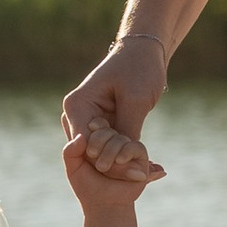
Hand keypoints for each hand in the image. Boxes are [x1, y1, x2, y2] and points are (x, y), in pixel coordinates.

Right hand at [62, 29, 167, 178]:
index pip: (86, 146)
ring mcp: (88, 119)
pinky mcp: (102, 123)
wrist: (144, 50)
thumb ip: (126, 131)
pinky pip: (111, 145)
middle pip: (92, 153)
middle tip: (145, 176)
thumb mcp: (135, 100)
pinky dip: (127, 153)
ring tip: (149, 173)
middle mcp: (77, 115)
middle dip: (117, 165)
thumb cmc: (139, 68)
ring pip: (102, 152)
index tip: (136, 173)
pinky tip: (148, 165)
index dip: (110, 162)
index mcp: (77, 106)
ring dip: (123, 161)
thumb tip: (122, 161)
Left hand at [63, 130, 161, 212]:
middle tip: (92, 156)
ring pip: (120, 138)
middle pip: (107, 129)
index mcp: (97, 140)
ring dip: (110, 151)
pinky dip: (126, 152)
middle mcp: (113, 141)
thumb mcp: (73, 168)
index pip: (97, 123)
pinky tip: (119, 160)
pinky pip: (135, 146)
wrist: (105, 205)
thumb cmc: (87, 186)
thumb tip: (81, 137)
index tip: (89, 130)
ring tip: (103, 168)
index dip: (93, 126)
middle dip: (98, 140)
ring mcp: (126, 148)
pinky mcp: (140, 157)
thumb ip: (70, 151)